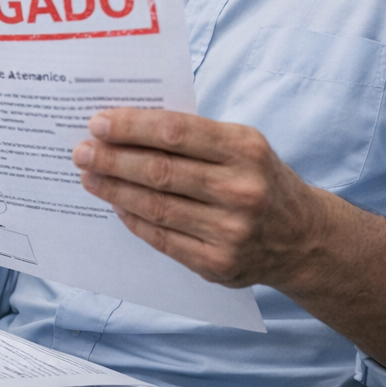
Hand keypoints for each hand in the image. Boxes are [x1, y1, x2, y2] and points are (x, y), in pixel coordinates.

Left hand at [73, 108, 385, 385]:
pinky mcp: (218, 264)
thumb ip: (192, 137)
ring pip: (155, 207)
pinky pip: (162, 239)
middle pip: (159, 172)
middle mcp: (241, 190)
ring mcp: (231, 232)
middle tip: (81, 151)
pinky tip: (115, 206)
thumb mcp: (242, 144)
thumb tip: (124, 128)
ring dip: (114, 190)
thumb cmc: (259, 178)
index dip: (131, 127)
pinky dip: (134, 220)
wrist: (304, 238)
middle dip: (112, 159)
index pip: (175, 133)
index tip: (97, 122)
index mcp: (246, 149)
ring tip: (89, 176)